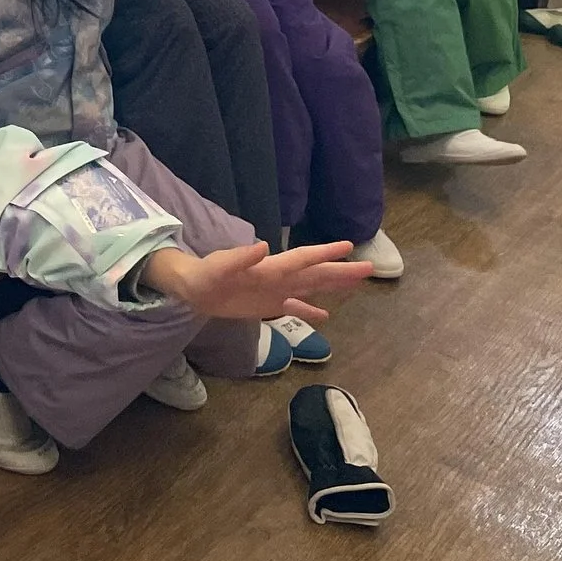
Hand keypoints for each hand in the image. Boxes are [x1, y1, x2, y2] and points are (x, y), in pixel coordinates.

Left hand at [141, 237, 371, 322]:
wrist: (192, 288)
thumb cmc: (205, 274)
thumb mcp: (219, 267)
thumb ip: (240, 257)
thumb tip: (263, 245)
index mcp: (271, 268)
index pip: (303, 259)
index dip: (325, 253)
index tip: (349, 246)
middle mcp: (278, 278)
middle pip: (315, 273)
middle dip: (341, 271)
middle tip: (370, 267)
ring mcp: (275, 291)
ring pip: (311, 287)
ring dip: (333, 285)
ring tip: (357, 282)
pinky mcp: (267, 305)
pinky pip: (293, 308)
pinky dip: (309, 311)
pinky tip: (326, 315)